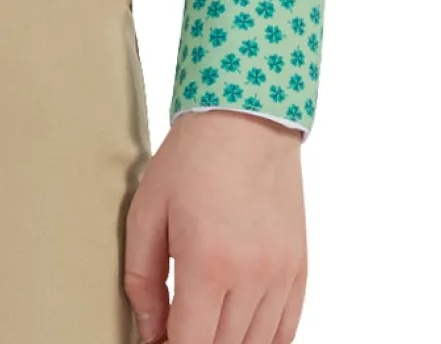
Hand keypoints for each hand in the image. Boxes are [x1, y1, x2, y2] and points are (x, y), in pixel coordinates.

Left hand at [122, 110, 307, 342]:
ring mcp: (281, 276)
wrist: (247, 120)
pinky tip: (237, 329)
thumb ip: (141, 280)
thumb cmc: (191, 160)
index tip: (155, 341)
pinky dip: (260, 340)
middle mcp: (251, 277)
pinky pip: (285, 332)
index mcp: (208, 264)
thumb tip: (149, 331)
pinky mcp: (299, 270)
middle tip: (173, 329)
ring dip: (226, 343)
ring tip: (202, 323)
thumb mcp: (146, 211)